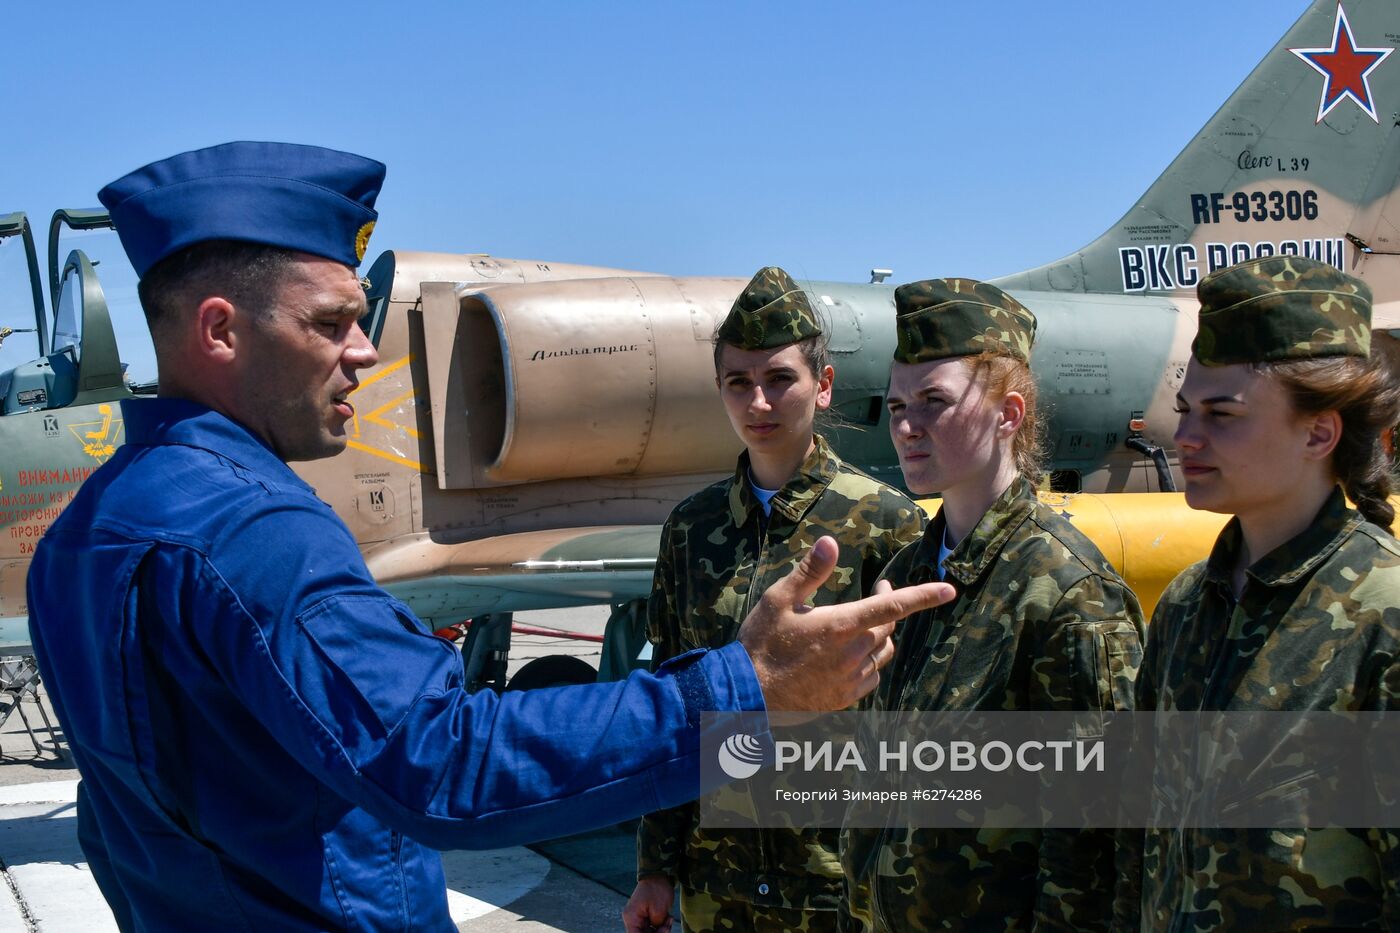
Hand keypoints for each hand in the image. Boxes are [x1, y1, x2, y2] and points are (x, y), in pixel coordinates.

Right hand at [623, 874, 674, 931]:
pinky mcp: (645, 914)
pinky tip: (668, 918)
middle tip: (667, 927)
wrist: (659, 874)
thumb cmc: (657, 889)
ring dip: (661, 929)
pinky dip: (661, 924)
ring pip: (649, 931)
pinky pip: (652, 925)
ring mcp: (639, 916)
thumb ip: (656, 926)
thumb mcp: (659, 911)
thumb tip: (658, 932)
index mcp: (631, 918)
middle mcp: (632, 918)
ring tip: (669, 919)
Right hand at [738, 536, 953, 710]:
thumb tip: (829, 541)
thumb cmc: (761, 641)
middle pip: (887, 627)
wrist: (748, 693)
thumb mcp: (778, 599)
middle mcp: (852, 653)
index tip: (948, 589)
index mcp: (841, 625)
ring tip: (865, 624)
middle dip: (888, 607)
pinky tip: (853, 655)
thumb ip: (809, 571)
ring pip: (882, 653)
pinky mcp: (844, 698)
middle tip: (878, 590)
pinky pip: (871, 677)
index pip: (892, 607)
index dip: (923, 596)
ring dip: (880, 635)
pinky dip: (870, 662)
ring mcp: (850, 678)